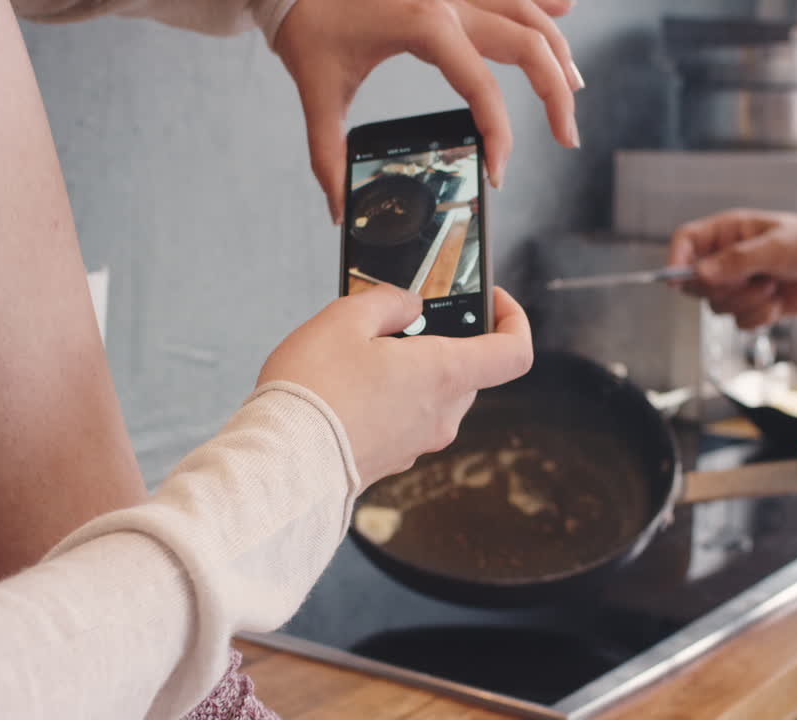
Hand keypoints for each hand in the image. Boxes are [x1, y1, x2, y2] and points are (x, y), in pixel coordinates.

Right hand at [257, 284, 532, 483]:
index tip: (490, 301)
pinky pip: (405, 420)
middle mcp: (442, 414)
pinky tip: (348, 389)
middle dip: (440, 342)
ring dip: (410, 373)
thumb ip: (388, 301)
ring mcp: (418, 442)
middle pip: (468, 371)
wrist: (281, 463)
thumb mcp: (345, 318)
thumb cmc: (314, 393)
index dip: (512, 320)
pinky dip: (390, 400)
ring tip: (360, 357)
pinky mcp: (393, 460)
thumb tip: (409, 305)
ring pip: (434, 396)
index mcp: (445, 374)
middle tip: (397, 324)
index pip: (515, 353)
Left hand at [273, 0, 583, 222]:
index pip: (483, 88)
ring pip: (529, 12)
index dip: (500, 136)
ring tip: (575, 90)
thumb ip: (328, 156)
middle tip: (567, 138)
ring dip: (558, 50)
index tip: (500, 172)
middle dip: (556, 95)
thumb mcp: (318, 92)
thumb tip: (339, 209)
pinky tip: (567, 6)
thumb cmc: (306, 23)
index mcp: (425, 25)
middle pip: (529, 44)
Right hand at [668, 209, 796, 328]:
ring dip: (746, 303)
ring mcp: (738, 284)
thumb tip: (700, 273)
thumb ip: (736, 260)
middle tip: (751, 280)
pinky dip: (758, 318)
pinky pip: (737, 322)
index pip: (685, 242)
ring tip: (772, 287)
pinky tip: (777, 303)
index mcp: (727, 233)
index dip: (675, 260)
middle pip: (695, 282)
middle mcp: (726, 259)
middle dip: (725, 288)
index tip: (676, 280)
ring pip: (716, 306)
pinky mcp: (751, 305)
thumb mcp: (776, 246)